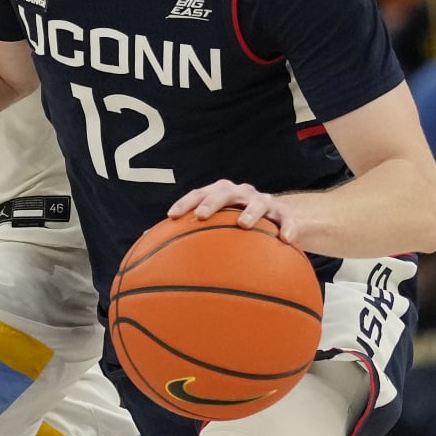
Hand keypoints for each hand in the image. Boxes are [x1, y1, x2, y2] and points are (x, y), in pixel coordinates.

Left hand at [168, 179, 306, 246]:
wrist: (280, 218)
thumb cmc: (238, 223)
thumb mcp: (219, 225)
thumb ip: (189, 233)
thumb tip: (148, 244)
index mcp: (221, 195)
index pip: (199, 193)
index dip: (185, 202)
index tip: (171, 216)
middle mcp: (241, 193)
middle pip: (224, 191)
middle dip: (212, 202)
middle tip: (202, 216)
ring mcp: (264, 202)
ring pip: (258, 202)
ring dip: (251, 212)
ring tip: (244, 225)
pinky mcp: (285, 214)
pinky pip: (288, 220)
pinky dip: (288, 228)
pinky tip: (285, 241)